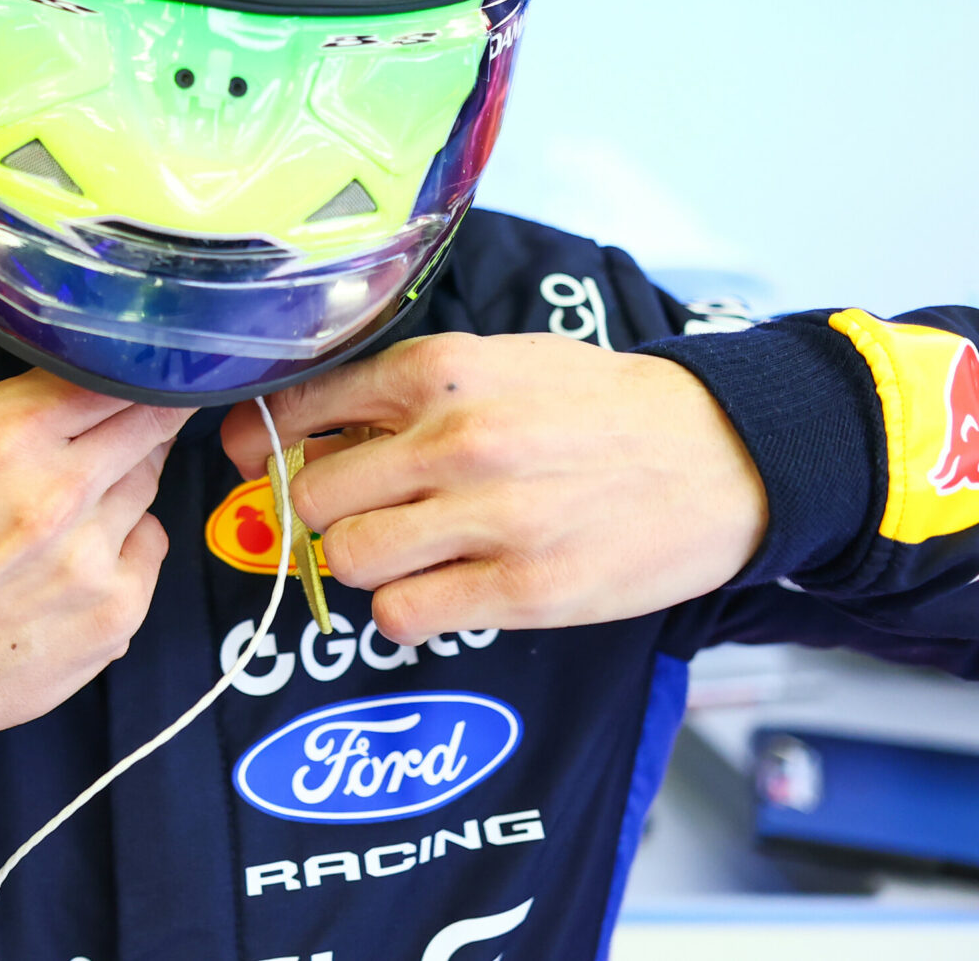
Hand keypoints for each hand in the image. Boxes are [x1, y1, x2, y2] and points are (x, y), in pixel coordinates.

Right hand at [0, 370, 190, 732]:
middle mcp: (59, 487)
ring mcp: (95, 551)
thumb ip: (23, 411)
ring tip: (74, 513)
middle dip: (146, 420)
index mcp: (9, 435)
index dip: (132, 372)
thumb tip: (88, 385)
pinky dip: (126, 546)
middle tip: (135, 428)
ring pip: (148, 484)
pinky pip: (151, 546)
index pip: (110, 376)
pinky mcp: (119, 605)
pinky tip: (81, 562)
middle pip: (148, 424)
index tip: (144, 374)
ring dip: (122, 487)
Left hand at [219, 332, 766, 645]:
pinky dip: (406, 612)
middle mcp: (455, 442)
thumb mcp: (499, 363)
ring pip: (351, 559)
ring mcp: (491, 518)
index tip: (256, 461)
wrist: (722, 454)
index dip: (262, 442)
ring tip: (406, 551)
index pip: (300, 407)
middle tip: (349, 514)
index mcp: (440, 372)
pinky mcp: (525, 588)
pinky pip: (406, 616)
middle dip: (318, 512)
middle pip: (313, 496)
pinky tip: (439, 589)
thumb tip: (307, 428)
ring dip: (364, 563)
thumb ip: (406, 392)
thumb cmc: (601, 408)